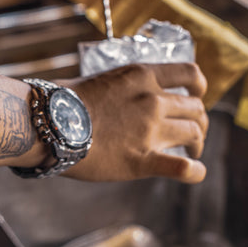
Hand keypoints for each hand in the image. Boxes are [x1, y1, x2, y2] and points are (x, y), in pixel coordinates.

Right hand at [61, 63, 208, 182]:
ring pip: (194, 133)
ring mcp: (150, 130)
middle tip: (191, 131)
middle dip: (197, 120)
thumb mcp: (101, 79)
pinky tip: (193, 172)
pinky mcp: (143, 160)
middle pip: (195, 108)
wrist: (49, 124)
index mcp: (142, 76)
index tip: (196, 95)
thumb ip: (123, 87)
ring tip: (191, 150)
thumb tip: (123, 96)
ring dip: (197, 143)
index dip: (198, 86)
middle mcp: (152, 100)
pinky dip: (194, 171)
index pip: (190, 73)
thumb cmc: (63, 102)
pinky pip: (183, 168)